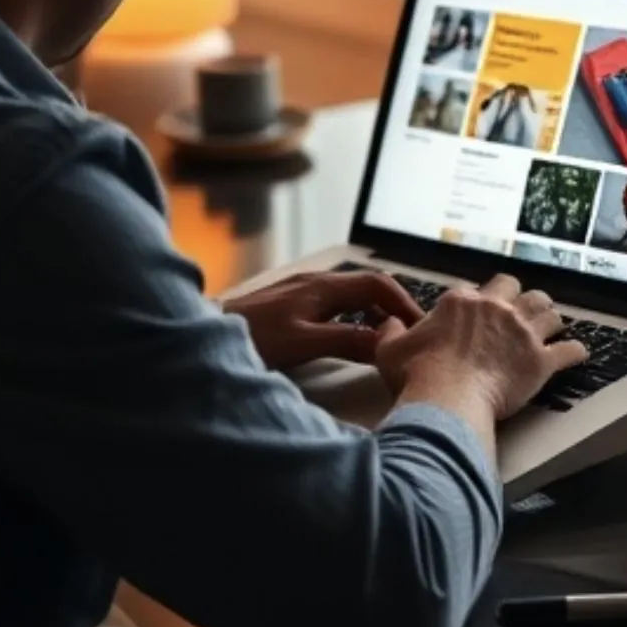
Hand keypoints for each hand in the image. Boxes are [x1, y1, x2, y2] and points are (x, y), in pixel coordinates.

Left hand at [226, 271, 423, 369]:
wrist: (204, 335)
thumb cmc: (252, 338)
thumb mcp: (302, 343)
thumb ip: (346, 341)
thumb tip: (388, 342)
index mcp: (323, 287)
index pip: (377, 284)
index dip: (404, 303)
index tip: (422, 326)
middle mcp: (317, 283)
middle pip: (368, 286)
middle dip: (395, 305)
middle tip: (415, 332)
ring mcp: (304, 292)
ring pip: (353, 295)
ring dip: (376, 311)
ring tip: (392, 337)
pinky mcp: (294, 304)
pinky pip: (338, 304)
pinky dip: (357, 316)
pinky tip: (355, 337)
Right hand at [373, 274, 586, 419]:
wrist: (446, 399)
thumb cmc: (417, 374)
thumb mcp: (390, 349)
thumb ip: (391, 332)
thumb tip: (388, 323)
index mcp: (462, 302)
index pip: (480, 289)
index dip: (483, 300)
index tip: (482, 314)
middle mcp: (497, 309)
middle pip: (520, 290)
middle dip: (523, 298)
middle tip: (523, 310)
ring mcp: (522, 333)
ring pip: (549, 312)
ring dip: (551, 317)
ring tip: (552, 325)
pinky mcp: (540, 361)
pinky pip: (568, 351)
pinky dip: (574, 351)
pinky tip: (577, 353)